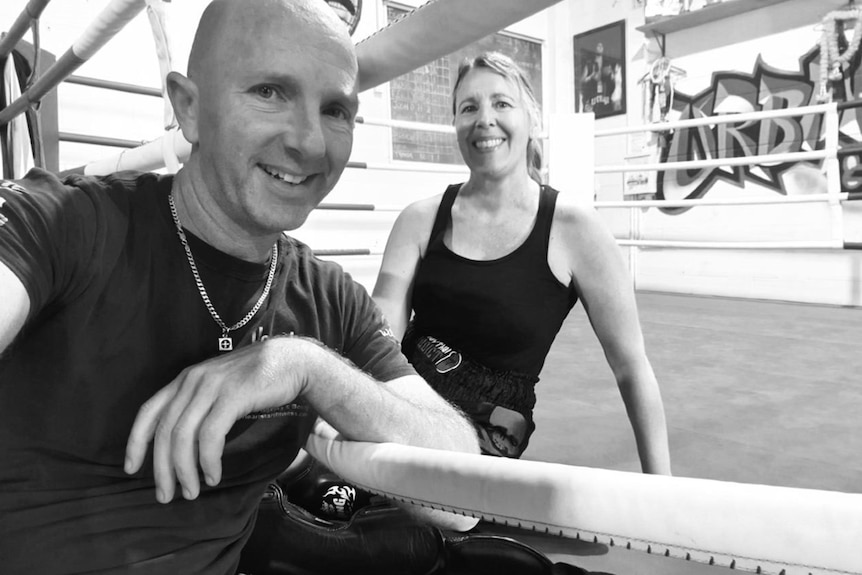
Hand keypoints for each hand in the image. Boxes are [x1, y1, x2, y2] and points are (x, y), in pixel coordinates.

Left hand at [124, 337, 310, 502]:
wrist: (291, 360)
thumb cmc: (258, 378)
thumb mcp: (219, 387)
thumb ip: (200, 406)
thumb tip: (184, 446)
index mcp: (185, 379)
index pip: (148, 412)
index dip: (135, 442)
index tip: (132, 469)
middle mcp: (193, 380)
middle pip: (164, 431)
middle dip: (162, 469)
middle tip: (166, 495)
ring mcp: (212, 387)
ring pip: (184, 436)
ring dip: (184, 470)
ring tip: (191, 491)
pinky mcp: (233, 395)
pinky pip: (210, 435)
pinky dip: (207, 460)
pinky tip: (213, 475)